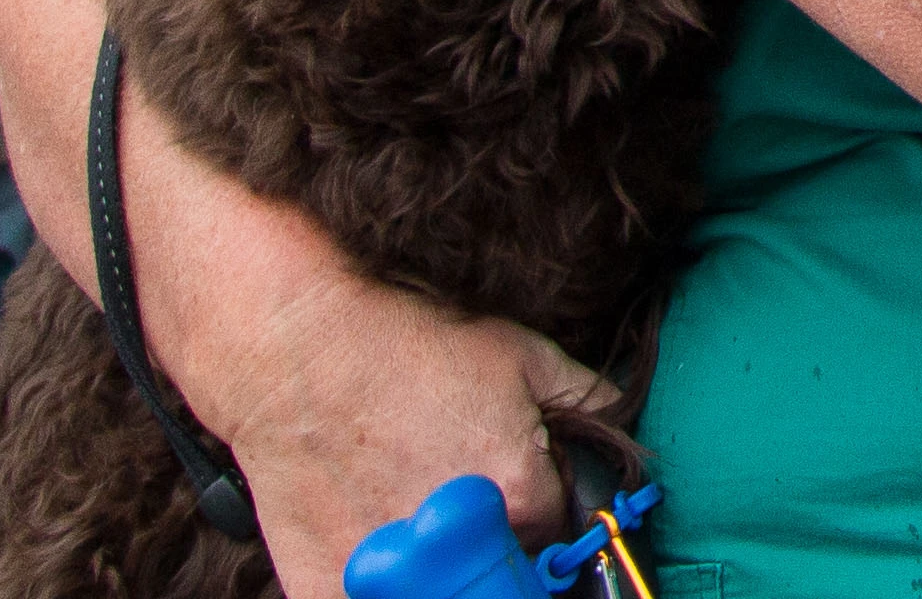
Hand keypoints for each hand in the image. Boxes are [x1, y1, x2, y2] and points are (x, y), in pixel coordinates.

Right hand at [181, 245, 618, 595]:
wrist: (298, 349)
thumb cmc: (407, 348)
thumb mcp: (523, 354)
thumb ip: (589, 400)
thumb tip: (623, 424)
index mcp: (522, 500)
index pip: (557, 537)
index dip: (541, 513)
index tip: (516, 493)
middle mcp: (460, 549)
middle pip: (500, 580)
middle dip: (493, 552)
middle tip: (464, 512)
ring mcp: (389, 577)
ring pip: (439, 596)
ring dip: (437, 575)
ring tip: (417, 525)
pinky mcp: (326, 589)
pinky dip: (376, 587)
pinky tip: (372, 547)